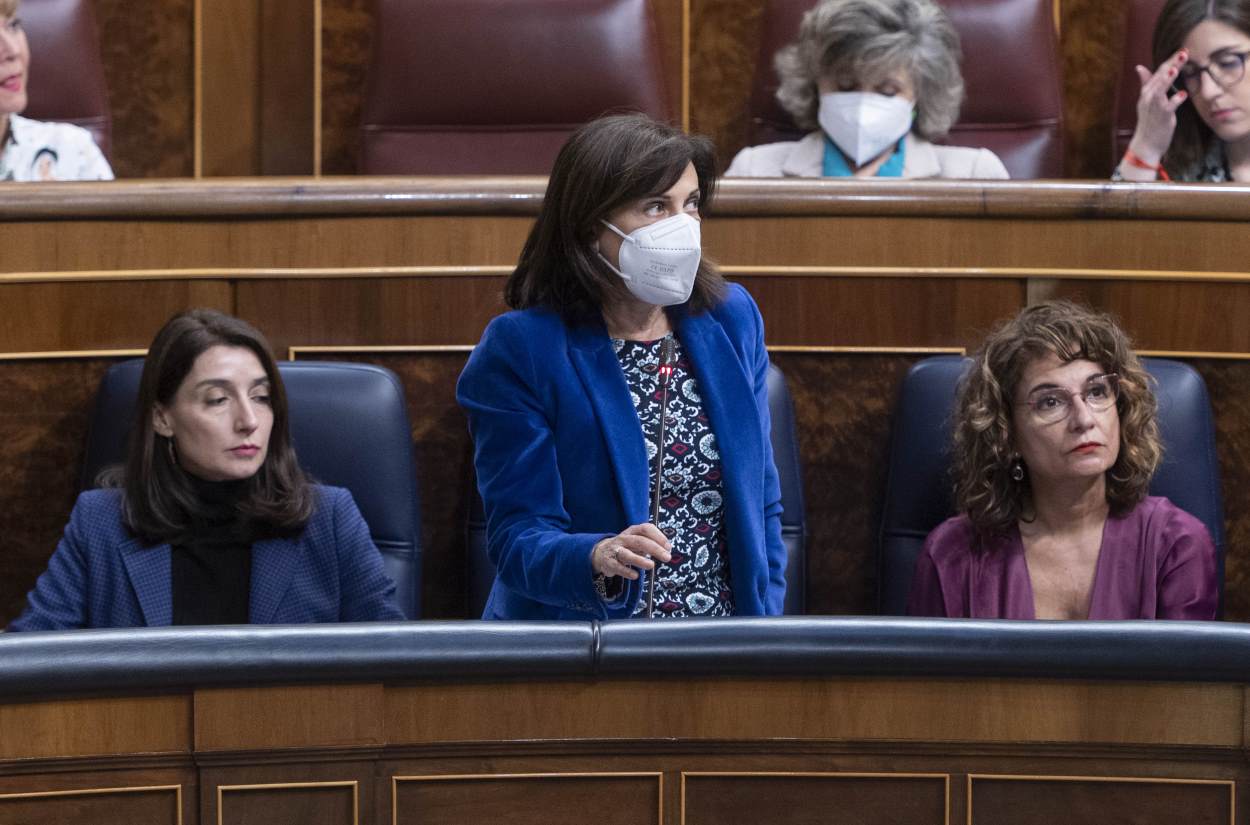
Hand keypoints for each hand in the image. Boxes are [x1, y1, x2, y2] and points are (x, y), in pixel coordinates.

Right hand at [591, 523, 671, 580]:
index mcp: (633, 531)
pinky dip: (626, 571)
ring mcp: (615, 550)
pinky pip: (617, 566)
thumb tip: (667, 550)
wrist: (601, 552)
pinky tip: (635, 575)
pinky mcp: (609, 562)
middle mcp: (624, 538)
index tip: (668, 547)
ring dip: (639, 560)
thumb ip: (651, 543)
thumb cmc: (626, 546)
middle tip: (667, 557)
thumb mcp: (637, 541)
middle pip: (640, 541)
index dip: (658, 536)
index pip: (646, 528)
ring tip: (651, 565)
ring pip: (627, 554)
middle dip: (655, 549)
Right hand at [1125, 49, 1189, 173]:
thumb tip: (1139, 68)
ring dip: (1168, 79)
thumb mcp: (1146, 101)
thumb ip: (1146, 83)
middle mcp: (1148, 97)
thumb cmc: (1149, 122)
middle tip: (1183, 53)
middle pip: (1160, 77)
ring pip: (1160, 90)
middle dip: (1171, 64)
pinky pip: (1168, 107)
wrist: (1146, 144)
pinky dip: (1175, 100)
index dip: (1170, 61)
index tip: (1181, 50)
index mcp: (1146, 92)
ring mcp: (1154, 107)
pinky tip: (1183, 94)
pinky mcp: (1162, 117)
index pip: (1158, 72)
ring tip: (1176, 68)